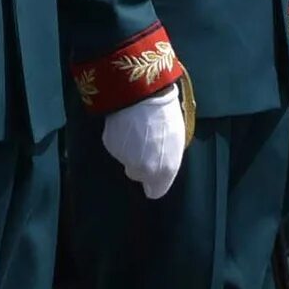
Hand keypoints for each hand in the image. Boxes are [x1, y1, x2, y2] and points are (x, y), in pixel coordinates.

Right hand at [101, 84, 188, 199]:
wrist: (143, 96)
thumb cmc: (166, 115)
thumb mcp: (177, 141)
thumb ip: (168, 160)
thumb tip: (161, 165)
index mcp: (165, 171)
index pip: (155, 192)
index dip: (154, 182)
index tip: (154, 173)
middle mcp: (143, 170)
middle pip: (138, 175)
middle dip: (141, 164)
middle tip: (146, 144)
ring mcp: (125, 159)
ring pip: (126, 160)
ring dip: (130, 150)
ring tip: (138, 129)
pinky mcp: (111, 147)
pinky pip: (116, 148)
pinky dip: (120, 139)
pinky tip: (126, 125)